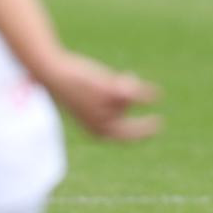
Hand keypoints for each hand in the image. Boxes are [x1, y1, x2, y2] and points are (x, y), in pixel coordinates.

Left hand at [40, 52, 160, 140]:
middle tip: (159, 123)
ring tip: (113, 78)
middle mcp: (103, 125)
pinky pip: (136, 94)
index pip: (122, 138)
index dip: (138, 135)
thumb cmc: (68, 88)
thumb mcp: (89, 100)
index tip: (151, 131)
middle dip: (146, 128)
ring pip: (129, 100)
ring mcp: (107, 109)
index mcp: (96, 131)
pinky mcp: (111, 92)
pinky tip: (157, 93)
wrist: (54, 74)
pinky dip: (147, 93)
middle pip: (133, 131)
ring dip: (126, 86)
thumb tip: (130, 94)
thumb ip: (110, 103)